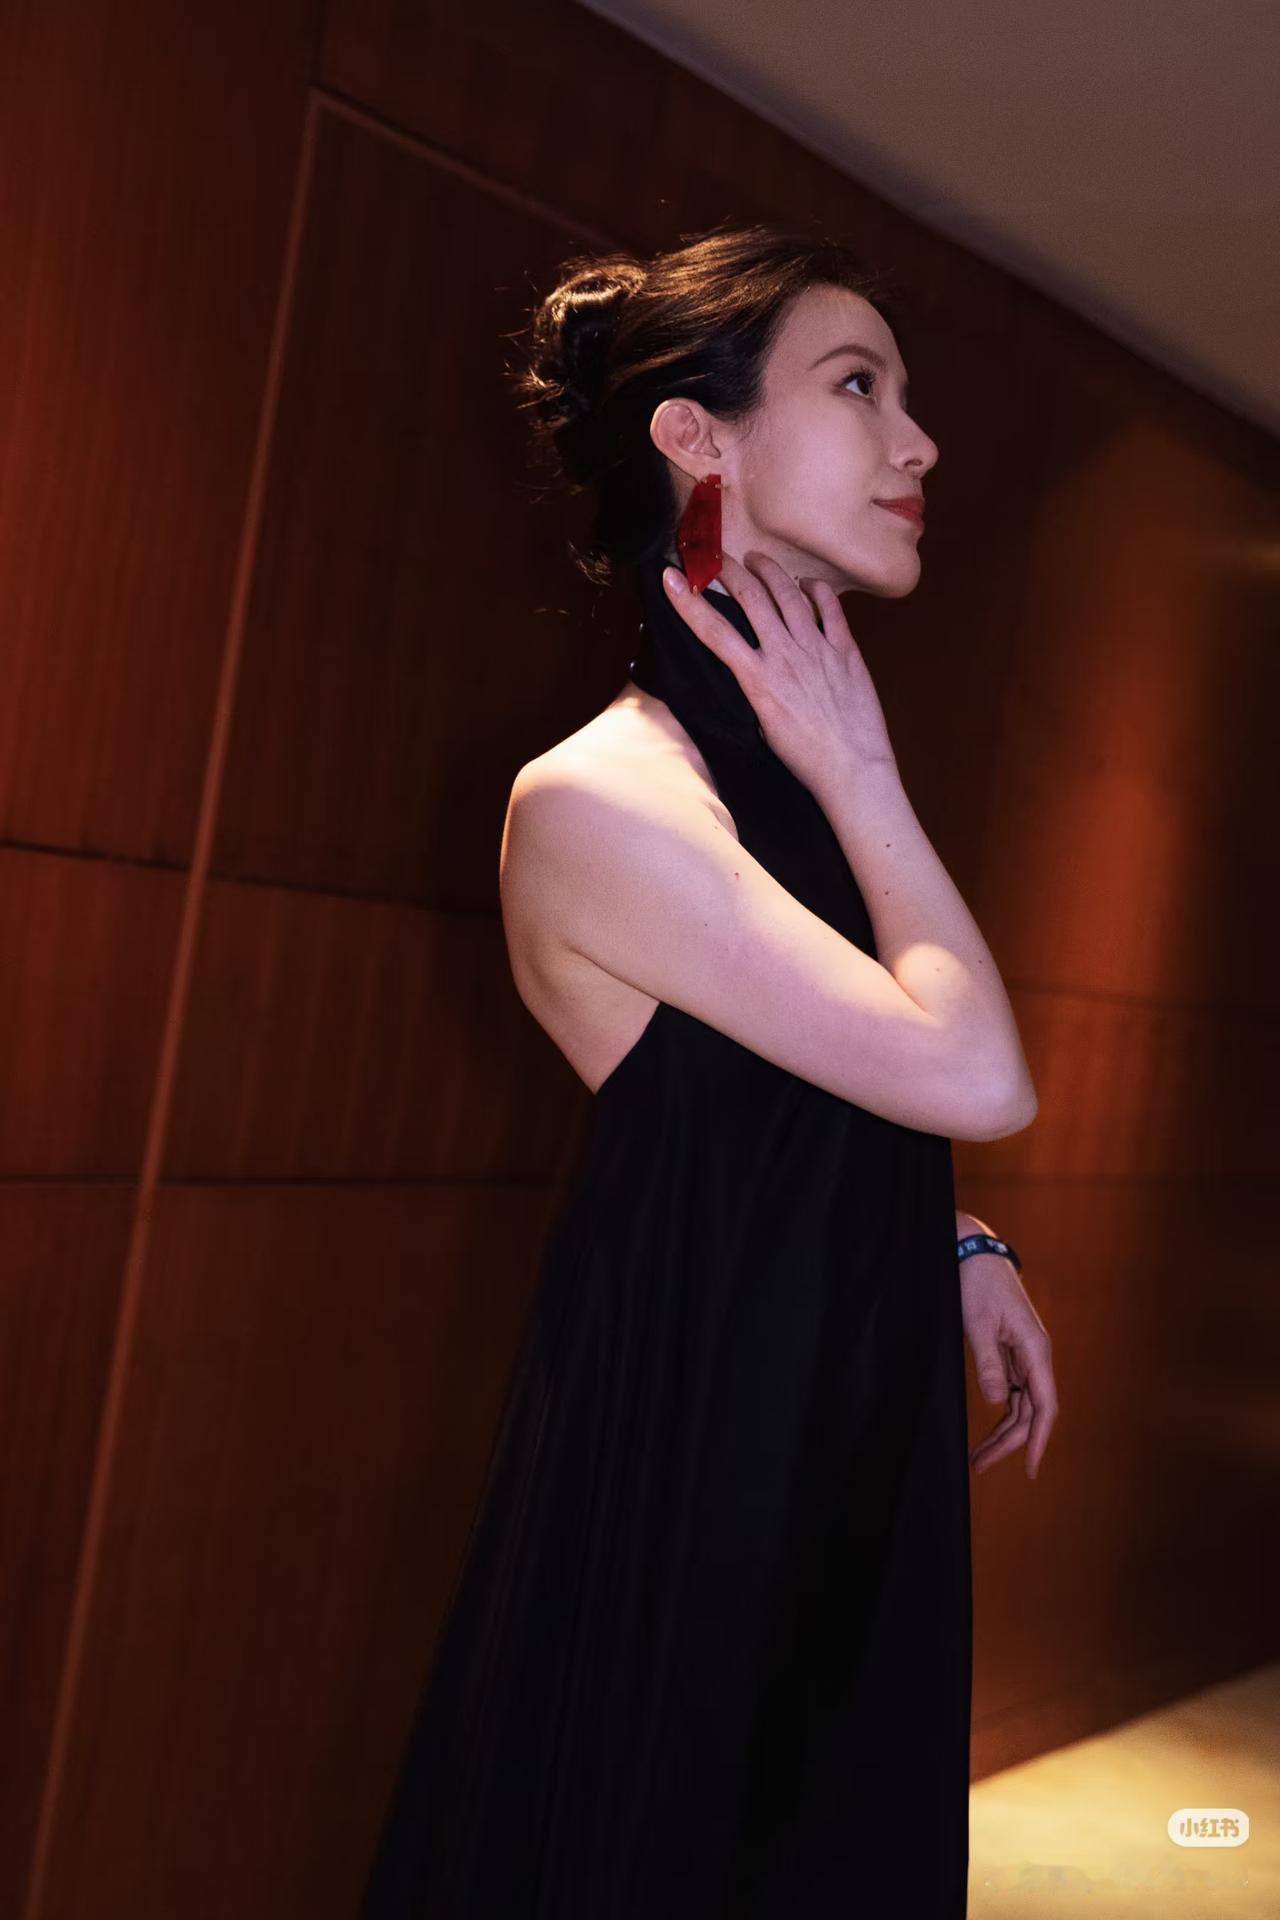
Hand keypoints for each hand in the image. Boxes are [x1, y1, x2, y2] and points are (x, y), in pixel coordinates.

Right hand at [662, 550, 898, 793]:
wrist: (852, 770)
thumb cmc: (805, 759)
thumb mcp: (763, 727)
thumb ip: (753, 692)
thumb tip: (746, 673)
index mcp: (758, 679)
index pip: (713, 631)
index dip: (686, 602)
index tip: (670, 578)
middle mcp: (785, 655)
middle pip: (751, 597)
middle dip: (729, 571)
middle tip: (718, 559)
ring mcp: (817, 648)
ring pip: (788, 593)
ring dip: (769, 570)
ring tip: (757, 560)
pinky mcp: (846, 650)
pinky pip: (830, 607)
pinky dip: (816, 589)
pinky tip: (808, 584)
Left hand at [959, 1249, 1057, 1478]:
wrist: (974, 1252)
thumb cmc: (977, 1282)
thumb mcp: (977, 1322)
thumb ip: (988, 1362)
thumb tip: (997, 1401)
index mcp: (1035, 1349)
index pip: (1045, 1406)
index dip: (1039, 1440)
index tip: (1031, 1469)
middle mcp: (1036, 1356)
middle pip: (1032, 1412)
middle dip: (1010, 1442)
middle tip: (980, 1465)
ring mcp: (1025, 1355)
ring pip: (1023, 1405)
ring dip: (1005, 1432)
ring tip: (980, 1456)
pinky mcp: (1012, 1352)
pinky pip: (1014, 1392)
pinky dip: (1003, 1413)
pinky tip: (989, 1429)